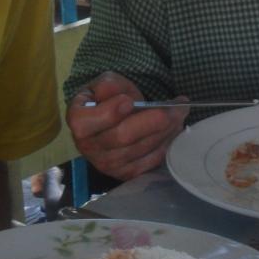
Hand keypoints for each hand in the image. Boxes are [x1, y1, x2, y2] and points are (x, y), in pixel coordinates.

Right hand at [66, 72, 187, 180]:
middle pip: (123, 137)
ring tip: (179, 115)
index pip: (95, 120)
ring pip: (140, 149)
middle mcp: (89, 147)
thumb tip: (124, 99)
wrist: (106, 121)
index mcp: (78, 121)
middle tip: (176, 107)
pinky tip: (174, 131)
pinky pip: (149, 162)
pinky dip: (166, 145)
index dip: (112, 112)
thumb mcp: (103, 84)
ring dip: (166, 131)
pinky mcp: (124, 173)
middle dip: (154, 120)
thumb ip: (110, 86)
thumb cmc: (105, 99)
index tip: (130, 101)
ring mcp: (107, 164)